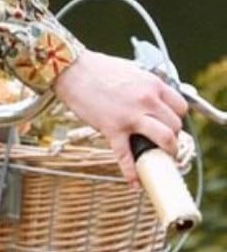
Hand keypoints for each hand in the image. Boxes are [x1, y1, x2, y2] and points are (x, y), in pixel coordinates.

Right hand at [52, 48, 187, 182]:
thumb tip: (150, 100)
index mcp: (152, 85)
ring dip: (166, 151)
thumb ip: (145, 87)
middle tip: (164, 142)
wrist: (71, 70)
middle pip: (175, 124)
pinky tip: (134, 183)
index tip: (169, 123)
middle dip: (172, 136)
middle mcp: (147, 100)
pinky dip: (131, 172)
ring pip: (163, 138)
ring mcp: (131, 116)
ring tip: (161, 158)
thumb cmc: (97, 68)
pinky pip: (126, 155)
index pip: (180, 107)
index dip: (176, 118)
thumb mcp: (131, 72)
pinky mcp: (112, 128)